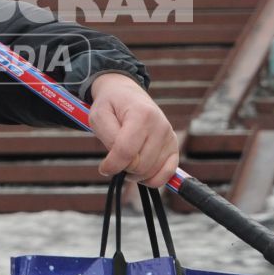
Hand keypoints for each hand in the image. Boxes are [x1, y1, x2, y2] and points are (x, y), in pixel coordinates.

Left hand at [87, 73, 179, 188]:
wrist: (126, 95)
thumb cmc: (110, 107)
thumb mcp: (99, 117)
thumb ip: (109, 139)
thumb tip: (118, 164)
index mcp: (141, 114)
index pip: (126, 151)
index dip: (112, 165)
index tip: (104, 167)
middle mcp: (160, 125)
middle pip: (139, 165)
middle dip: (123, 168)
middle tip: (115, 159)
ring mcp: (169, 137)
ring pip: (151, 172)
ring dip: (135, 174)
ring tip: (126, 160)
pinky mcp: (174, 147)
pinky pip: (167, 175)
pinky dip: (152, 179)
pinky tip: (141, 173)